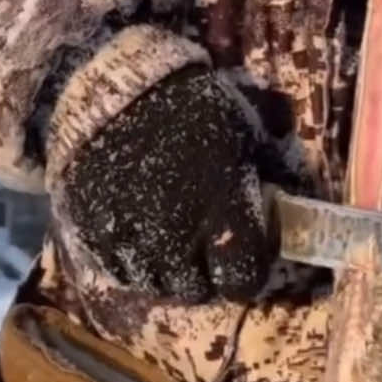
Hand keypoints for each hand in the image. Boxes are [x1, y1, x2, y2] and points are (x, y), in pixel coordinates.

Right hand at [61, 65, 273, 301]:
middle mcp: (177, 241)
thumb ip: (266, 170)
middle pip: (198, 289)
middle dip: (206, 271)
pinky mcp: (94, 241)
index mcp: (222, 213)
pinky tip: (139, 230)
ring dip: (168, 268)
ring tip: (170, 235)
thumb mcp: (243, 131)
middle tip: (205, 242)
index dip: (247, 271)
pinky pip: (119, 272)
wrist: (114, 92)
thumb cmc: (191, 107)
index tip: (245, 253)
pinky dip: (132, 260)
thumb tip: (287, 198)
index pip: (243, 279)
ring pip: (157, 285)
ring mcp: (131, 245)